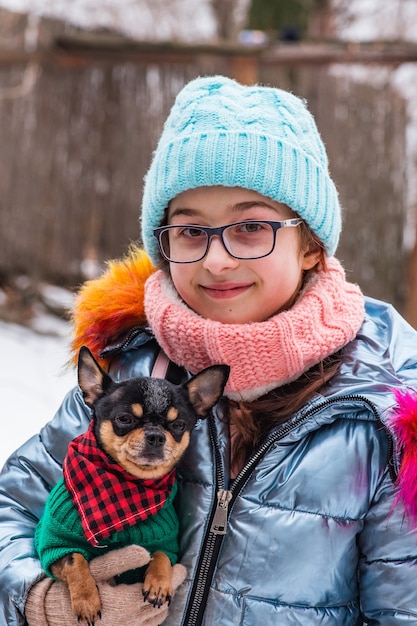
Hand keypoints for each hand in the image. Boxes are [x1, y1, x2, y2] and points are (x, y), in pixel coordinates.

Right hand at [25, 545, 186, 625]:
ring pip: (154, 619)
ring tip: (166, 586)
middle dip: (169, 590)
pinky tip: (150, 601)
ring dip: (162, 603)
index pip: (157, 592)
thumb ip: (121, 559)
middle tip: (178, 574)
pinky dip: (152, 614)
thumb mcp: (98, 568)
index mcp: (125, 604)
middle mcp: (129, 621)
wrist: (57, 612)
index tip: (182, 567)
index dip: (171, 579)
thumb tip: (146, 552)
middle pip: (159, 607)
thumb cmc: (77, 585)